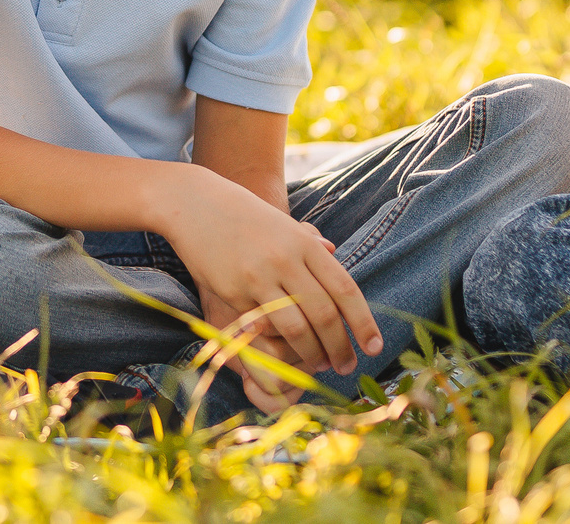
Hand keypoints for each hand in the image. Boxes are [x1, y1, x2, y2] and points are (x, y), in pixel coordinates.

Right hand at [156, 168, 380, 387]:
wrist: (195, 203)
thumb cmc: (244, 216)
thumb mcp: (283, 224)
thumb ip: (310, 242)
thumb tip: (335, 254)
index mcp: (305, 243)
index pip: (345, 289)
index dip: (363, 322)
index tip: (374, 346)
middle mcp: (286, 259)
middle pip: (324, 314)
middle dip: (340, 347)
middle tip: (347, 367)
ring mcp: (258, 276)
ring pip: (296, 328)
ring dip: (312, 354)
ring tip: (320, 366)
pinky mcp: (234, 292)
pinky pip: (263, 328)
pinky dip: (277, 346)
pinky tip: (284, 356)